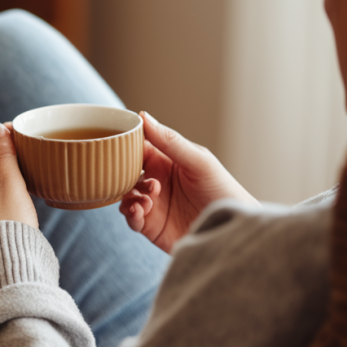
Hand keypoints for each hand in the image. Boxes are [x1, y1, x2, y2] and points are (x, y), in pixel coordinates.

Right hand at [118, 112, 257, 252]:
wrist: (232, 229)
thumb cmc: (223, 191)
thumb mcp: (199, 162)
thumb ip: (171, 142)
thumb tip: (143, 116)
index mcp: (165, 160)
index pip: (138, 147)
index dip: (125, 145)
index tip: (114, 143)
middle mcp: (155, 180)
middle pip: (125, 172)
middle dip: (124, 173)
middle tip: (138, 177)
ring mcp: (152, 203)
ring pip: (124, 194)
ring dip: (128, 194)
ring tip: (147, 199)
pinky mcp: (151, 226)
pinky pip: (130, 218)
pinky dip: (129, 213)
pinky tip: (140, 210)